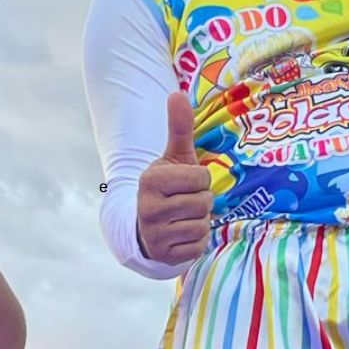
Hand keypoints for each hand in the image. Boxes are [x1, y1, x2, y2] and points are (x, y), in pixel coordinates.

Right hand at [136, 92, 212, 263]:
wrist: (146, 224)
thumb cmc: (168, 186)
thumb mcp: (174, 157)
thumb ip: (178, 127)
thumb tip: (177, 93)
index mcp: (150, 180)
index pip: (200, 178)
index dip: (200, 180)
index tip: (185, 183)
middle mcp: (148, 208)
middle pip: (203, 203)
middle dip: (201, 202)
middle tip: (185, 201)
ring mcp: (154, 234)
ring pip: (202, 225)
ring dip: (200, 222)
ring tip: (183, 217)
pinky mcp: (164, 255)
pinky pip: (198, 246)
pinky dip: (195, 241)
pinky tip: (181, 234)